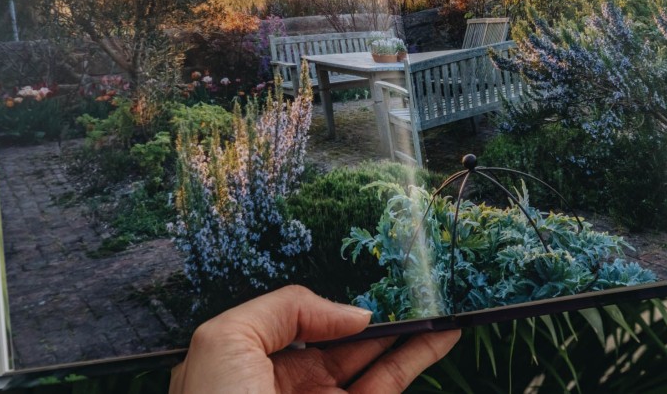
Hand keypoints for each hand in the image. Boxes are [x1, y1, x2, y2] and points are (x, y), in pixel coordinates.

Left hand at [168, 285, 460, 392]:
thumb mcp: (226, 341)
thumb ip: (286, 308)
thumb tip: (351, 313)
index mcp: (252, 364)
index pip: (301, 323)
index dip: (333, 304)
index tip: (366, 282)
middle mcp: (293, 388)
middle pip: (345, 341)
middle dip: (379, 314)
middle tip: (414, 285)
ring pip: (377, 362)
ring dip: (409, 333)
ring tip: (437, 303)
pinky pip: (391, 383)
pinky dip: (418, 359)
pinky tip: (440, 336)